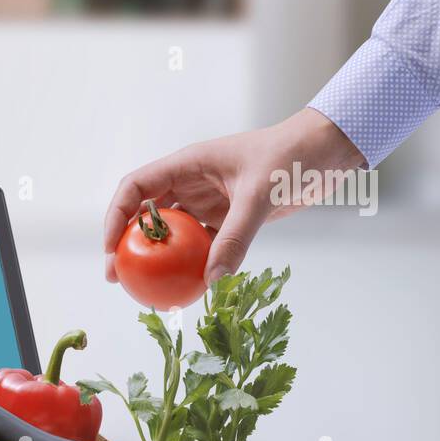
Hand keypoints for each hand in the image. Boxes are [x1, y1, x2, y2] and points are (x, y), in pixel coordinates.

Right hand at [103, 108, 364, 284]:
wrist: (328, 151)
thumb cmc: (292, 156)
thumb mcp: (261, 194)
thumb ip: (237, 236)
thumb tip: (213, 279)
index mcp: (187, 165)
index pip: (136, 188)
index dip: (116, 217)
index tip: (112, 249)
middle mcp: (190, 183)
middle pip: (144, 215)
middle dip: (127, 245)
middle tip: (118, 278)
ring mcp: (207, 202)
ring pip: (170, 233)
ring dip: (158, 259)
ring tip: (148, 289)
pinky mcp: (226, 218)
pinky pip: (200, 246)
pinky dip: (192, 266)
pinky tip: (189, 288)